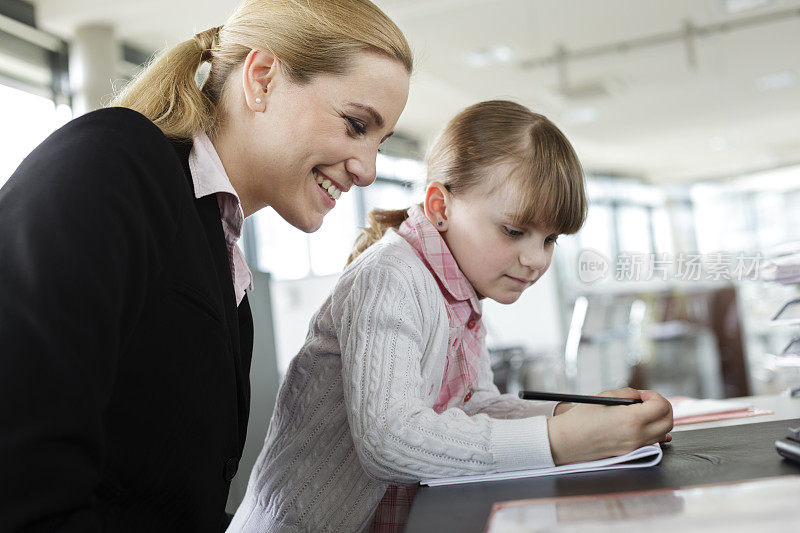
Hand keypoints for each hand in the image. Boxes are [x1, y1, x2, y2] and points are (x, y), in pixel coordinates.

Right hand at [546, 387, 672, 465]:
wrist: (567, 440)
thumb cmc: (581, 419)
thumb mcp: (605, 397)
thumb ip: (628, 393)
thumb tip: (640, 396)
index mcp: (632, 419)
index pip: (661, 406)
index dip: (655, 396)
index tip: (643, 395)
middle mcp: (637, 435)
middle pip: (668, 421)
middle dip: (663, 407)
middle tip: (649, 401)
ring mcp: (635, 446)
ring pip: (663, 433)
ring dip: (659, 420)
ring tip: (644, 412)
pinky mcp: (630, 452)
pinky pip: (653, 443)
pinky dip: (655, 433)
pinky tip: (647, 426)